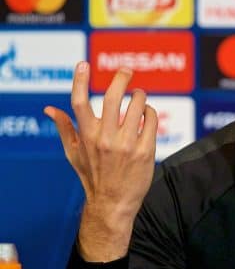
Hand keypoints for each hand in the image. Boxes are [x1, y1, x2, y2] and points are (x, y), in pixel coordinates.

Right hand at [44, 61, 157, 261]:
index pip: (78, 102)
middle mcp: (105, 138)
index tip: (83, 64)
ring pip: (137, 105)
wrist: (113, 204)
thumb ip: (64, 128)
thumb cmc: (92, 177)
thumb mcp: (73, 154)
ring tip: (139, 96)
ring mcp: (126, 145)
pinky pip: (151, 120)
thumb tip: (49, 109)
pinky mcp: (145, 150)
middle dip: (121, 78)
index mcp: (86, 136)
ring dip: (140, 95)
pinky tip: (147, 113)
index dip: (80, 80)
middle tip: (126, 70)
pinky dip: (150, 112)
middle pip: (112, 97)